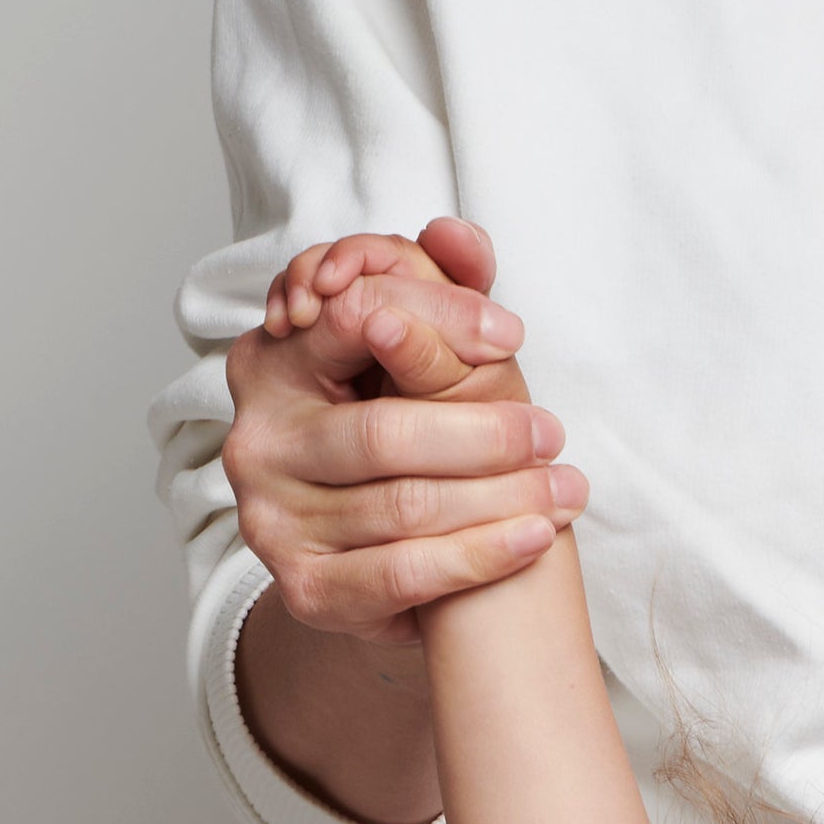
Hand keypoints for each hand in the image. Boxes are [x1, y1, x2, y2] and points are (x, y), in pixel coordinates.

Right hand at [220, 217, 585, 646]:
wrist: (381, 556)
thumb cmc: (406, 437)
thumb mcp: (420, 356)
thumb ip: (439, 291)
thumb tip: (455, 234)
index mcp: (273, 361)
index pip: (355, 321)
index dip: (437, 322)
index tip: (510, 337)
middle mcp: (257, 438)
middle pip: (385, 431)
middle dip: (483, 434)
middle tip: (552, 432)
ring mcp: (271, 518)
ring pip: (403, 505)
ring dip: (501, 498)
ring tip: (566, 489)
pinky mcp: (303, 589)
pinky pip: (403, 572)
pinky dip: (479, 555)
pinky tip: (534, 538)